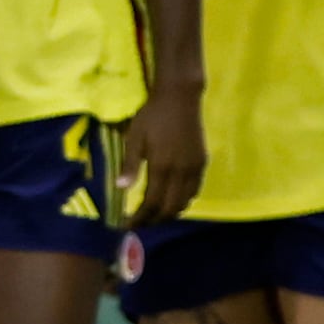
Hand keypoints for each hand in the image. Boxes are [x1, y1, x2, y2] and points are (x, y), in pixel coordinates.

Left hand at [127, 80, 204, 231]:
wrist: (180, 98)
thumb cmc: (152, 116)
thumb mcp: (134, 138)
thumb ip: (129, 165)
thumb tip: (121, 189)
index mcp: (162, 167)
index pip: (151, 203)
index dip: (140, 218)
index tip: (128, 225)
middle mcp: (181, 172)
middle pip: (170, 208)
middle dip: (154, 220)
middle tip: (140, 223)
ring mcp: (195, 168)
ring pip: (185, 202)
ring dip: (169, 212)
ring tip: (154, 214)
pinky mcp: (202, 162)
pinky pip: (195, 190)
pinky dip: (183, 200)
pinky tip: (172, 199)